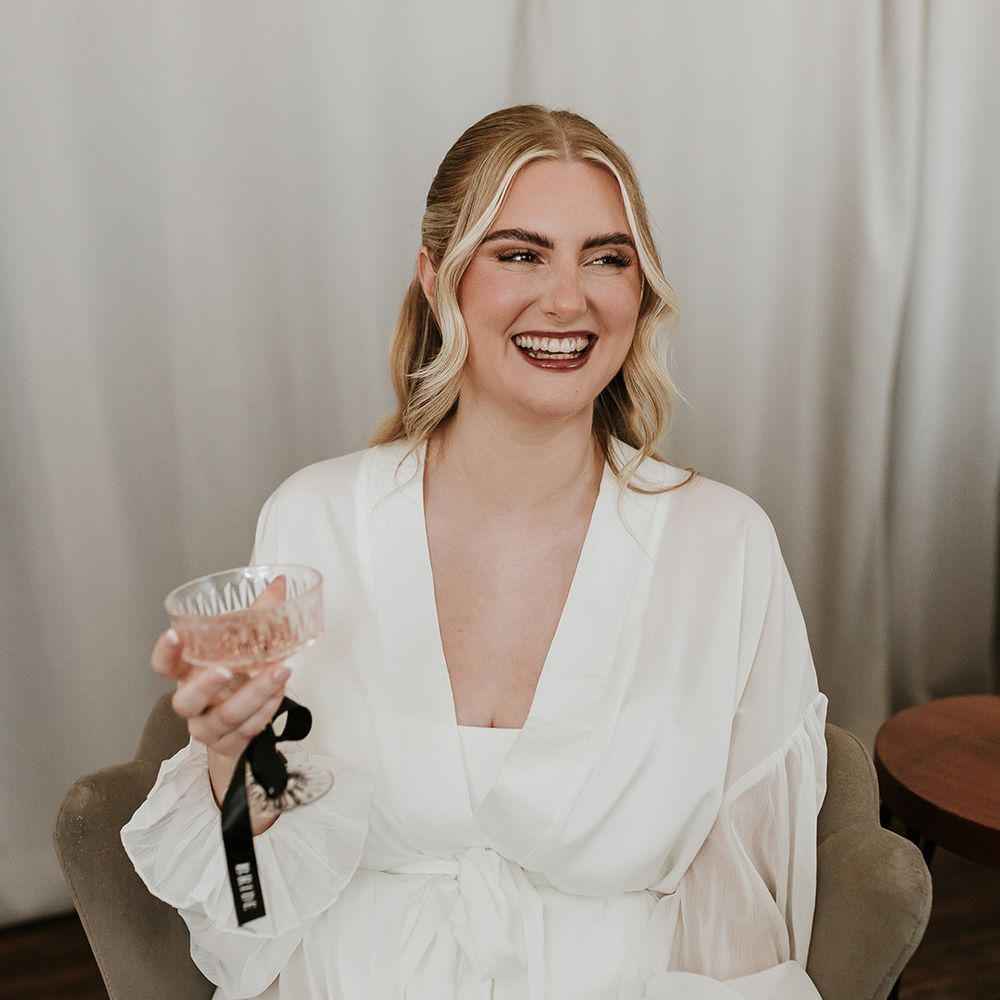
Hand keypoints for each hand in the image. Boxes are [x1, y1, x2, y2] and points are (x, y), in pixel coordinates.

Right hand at [151, 576, 290, 805]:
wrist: (242, 726)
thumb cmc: (236, 677)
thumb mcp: (243, 645)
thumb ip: (259, 615)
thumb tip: (280, 583)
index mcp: (186, 675)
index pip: (162, 666)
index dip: (165, 652)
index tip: (175, 634)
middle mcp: (192, 703)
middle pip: (186, 700)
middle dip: (206, 685)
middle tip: (227, 669)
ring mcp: (208, 727)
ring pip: (226, 717)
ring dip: (255, 694)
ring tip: (280, 672)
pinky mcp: (231, 743)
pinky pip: (249, 728)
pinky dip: (268, 707)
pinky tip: (280, 690)